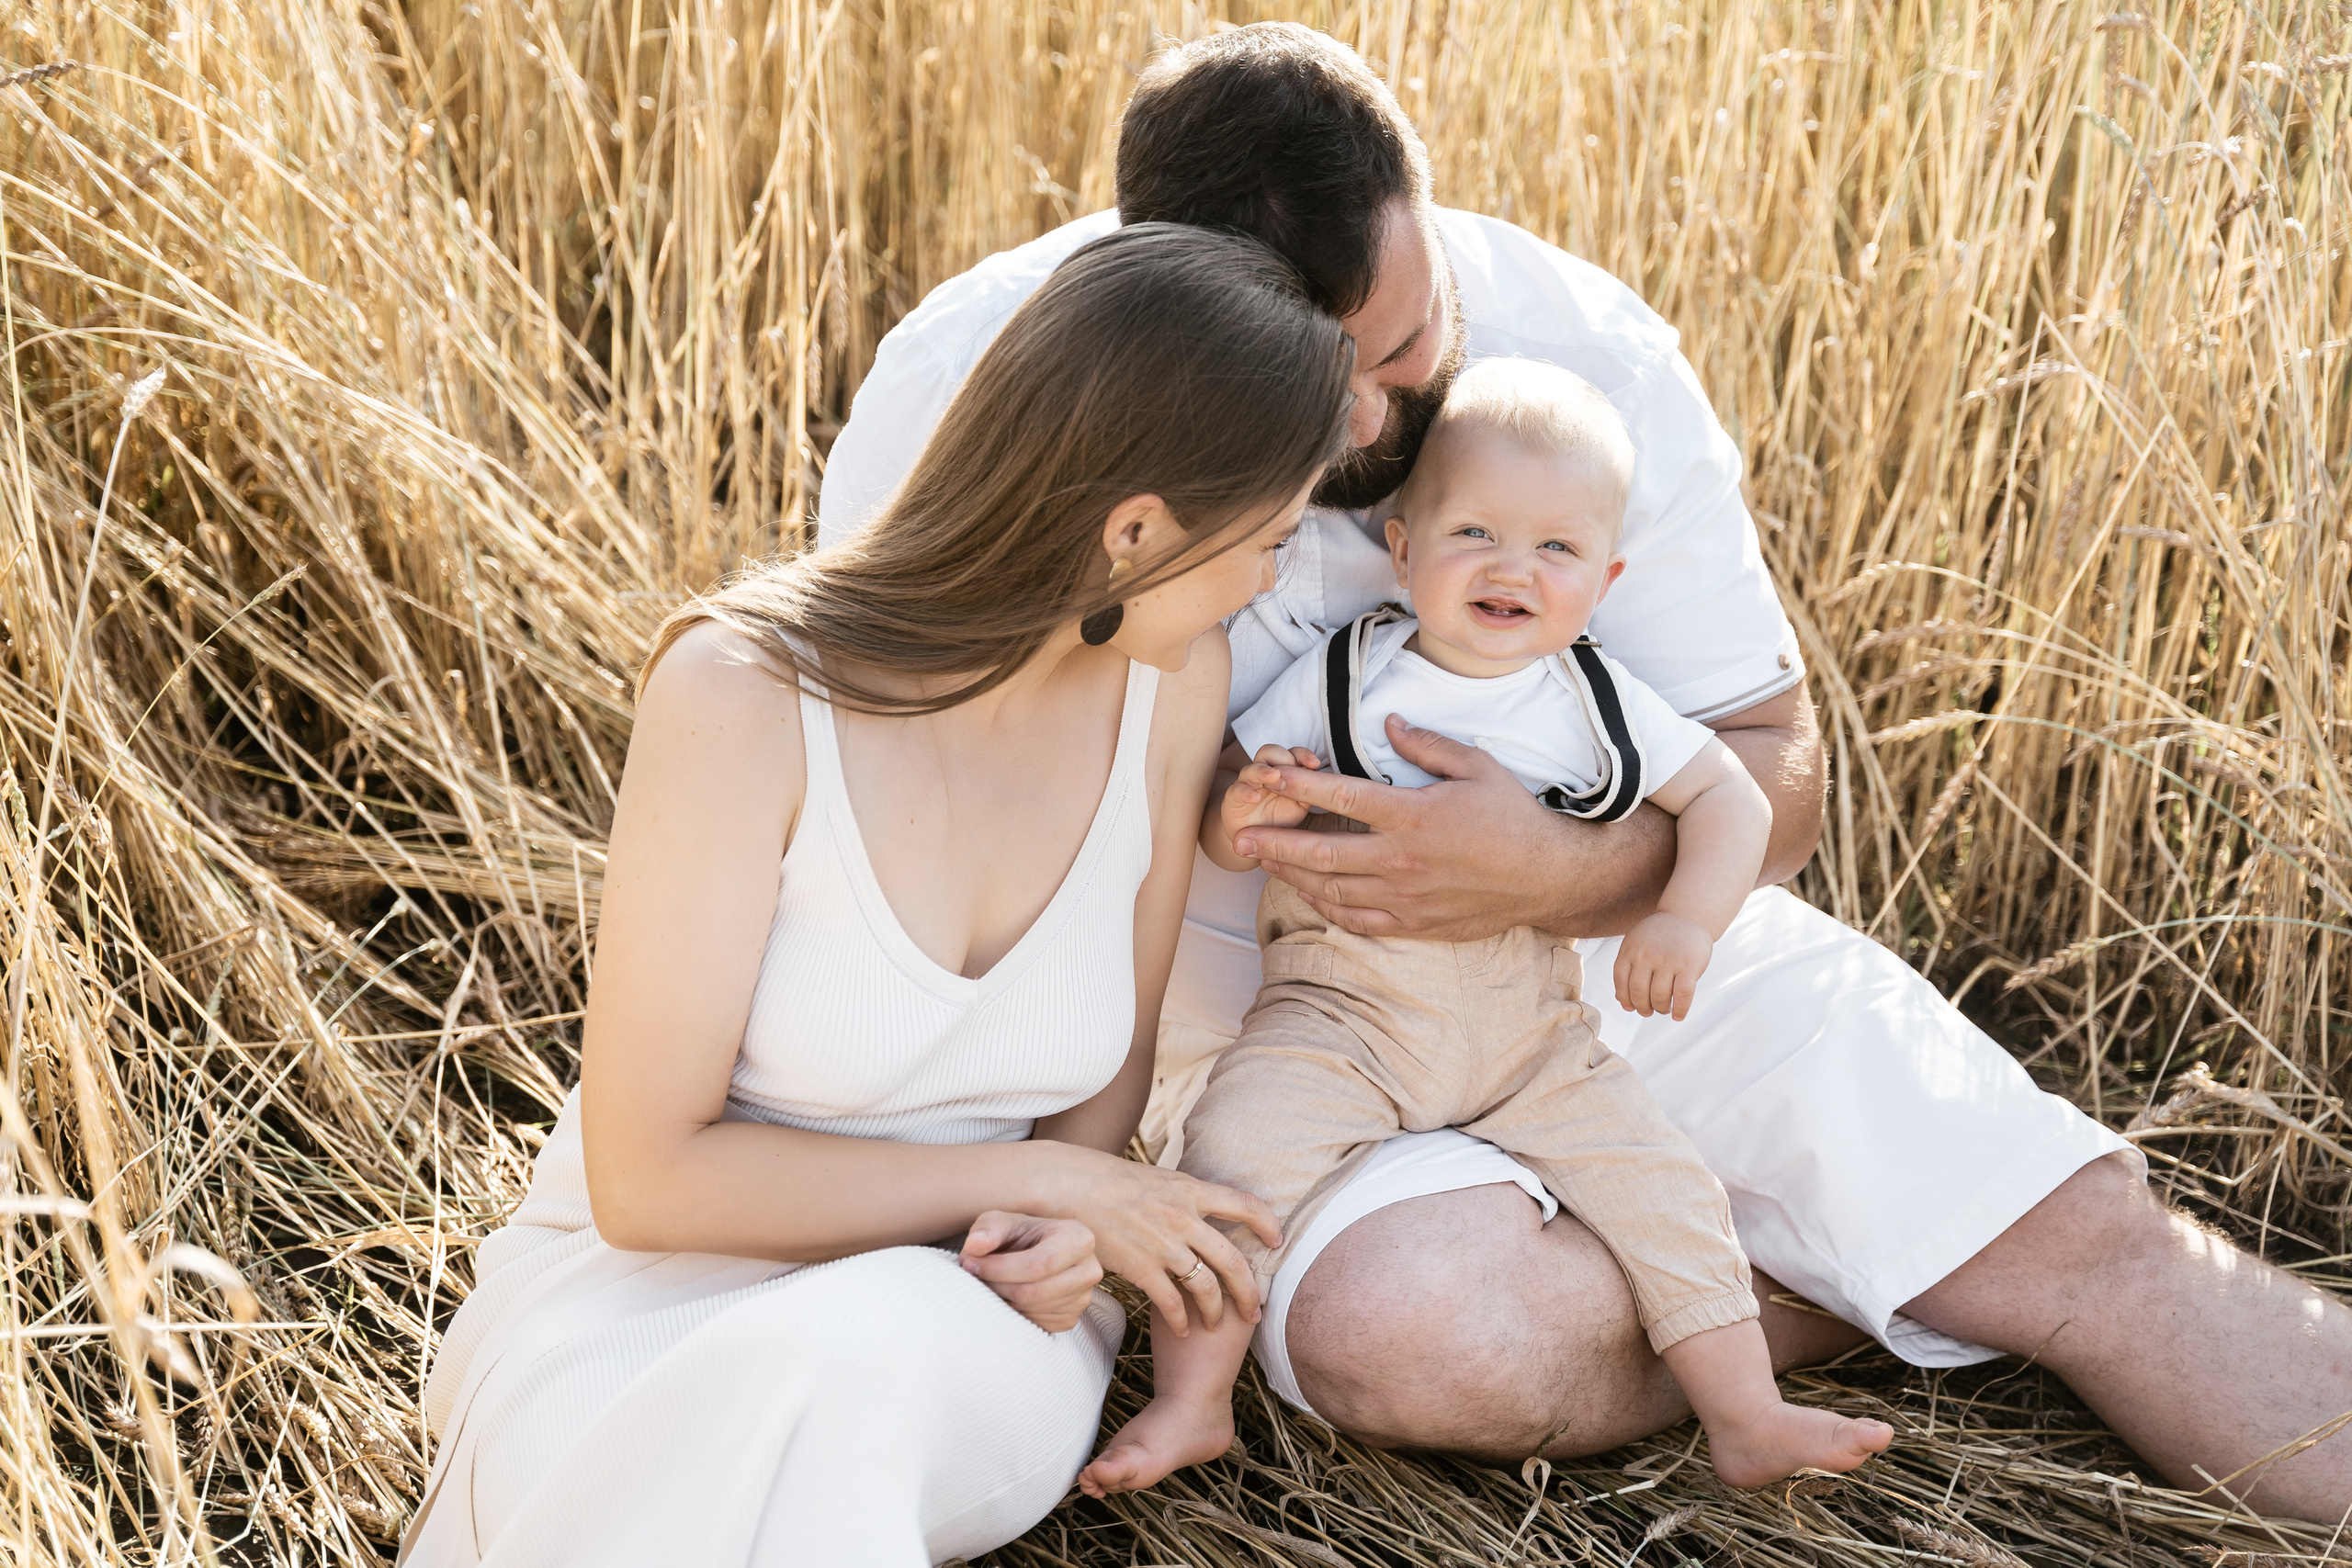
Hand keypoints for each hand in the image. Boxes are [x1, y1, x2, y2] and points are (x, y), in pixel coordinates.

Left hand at [959, 1212, 1103, 1333]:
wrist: (1036, 1252)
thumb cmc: (1020, 1235)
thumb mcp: (1001, 1222)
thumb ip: (987, 1229)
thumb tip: (975, 1246)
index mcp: (1078, 1238)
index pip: (1038, 1264)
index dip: (999, 1268)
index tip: (970, 1264)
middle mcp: (1089, 1270)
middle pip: (1034, 1292)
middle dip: (997, 1286)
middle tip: (974, 1275)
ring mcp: (1083, 1299)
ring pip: (1032, 1310)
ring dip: (1001, 1300)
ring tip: (989, 1282)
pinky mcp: (1070, 1319)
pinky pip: (1035, 1324)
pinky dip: (1013, 1313)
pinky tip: (1006, 1296)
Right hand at [1033, 1144, 1279, 1335]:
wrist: (1069, 1187)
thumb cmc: (1106, 1178)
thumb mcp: (1155, 1178)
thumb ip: (1181, 1195)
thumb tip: (1198, 1204)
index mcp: (1190, 1190)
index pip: (1245, 1205)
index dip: (1267, 1224)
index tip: (1277, 1240)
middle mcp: (1184, 1218)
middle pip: (1234, 1260)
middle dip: (1250, 1290)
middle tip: (1255, 1311)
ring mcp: (1164, 1244)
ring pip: (1207, 1287)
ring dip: (1216, 1311)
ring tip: (1216, 1324)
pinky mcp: (1141, 1267)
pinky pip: (1172, 1302)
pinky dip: (1182, 1319)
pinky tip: (1184, 1329)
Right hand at [1221, 745, 1320, 850]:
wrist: (1255, 838)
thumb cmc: (1280, 818)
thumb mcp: (1300, 804)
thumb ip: (1308, 790)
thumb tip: (1321, 777)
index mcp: (1282, 771)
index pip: (1291, 753)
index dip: (1302, 754)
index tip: (1314, 763)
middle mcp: (1263, 773)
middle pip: (1269, 752)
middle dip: (1282, 758)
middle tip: (1292, 769)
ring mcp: (1247, 785)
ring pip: (1251, 768)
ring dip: (1263, 770)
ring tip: (1273, 776)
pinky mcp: (1233, 800)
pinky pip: (1236, 791)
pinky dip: (1245, 791)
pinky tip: (1254, 796)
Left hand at [1230, 714, 1578, 938]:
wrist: (1544, 877)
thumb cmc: (1512, 818)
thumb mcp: (1475, 766)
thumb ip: (1426, 744)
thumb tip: (1389, 723)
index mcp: (1413, 815)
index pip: (1343, 798)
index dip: (1299, 787)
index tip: (1267, 778)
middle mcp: (1401, 860)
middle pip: (1321, 852)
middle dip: (1275, 842)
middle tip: (1240, 835)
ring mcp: (1405, 897)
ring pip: (1331, 889)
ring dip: (1291, 874)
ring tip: (1263, 861)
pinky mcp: (1414, 923)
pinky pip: (1357, 919)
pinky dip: (1325, 907)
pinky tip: (1307, 893)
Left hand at [1614, 911, 1711, 1019]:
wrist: (1688, 915)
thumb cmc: (1660, 936)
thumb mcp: (1637, 944)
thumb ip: (1629, 968)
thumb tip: (1621, 1001)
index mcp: (1630, 949)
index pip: (1621, 981)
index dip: (1624, 998)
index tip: (1630, 1007)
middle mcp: (1647, 954)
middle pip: (1639, 992)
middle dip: (1642, 1008)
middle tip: (1648, 1011)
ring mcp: (1668, 960)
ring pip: (1660, 996)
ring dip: (1660, 1009)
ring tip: (1664, 1009)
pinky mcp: (1689, 966)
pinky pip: (1682, 995)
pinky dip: (1680, 1010)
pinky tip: (1678, 1015)